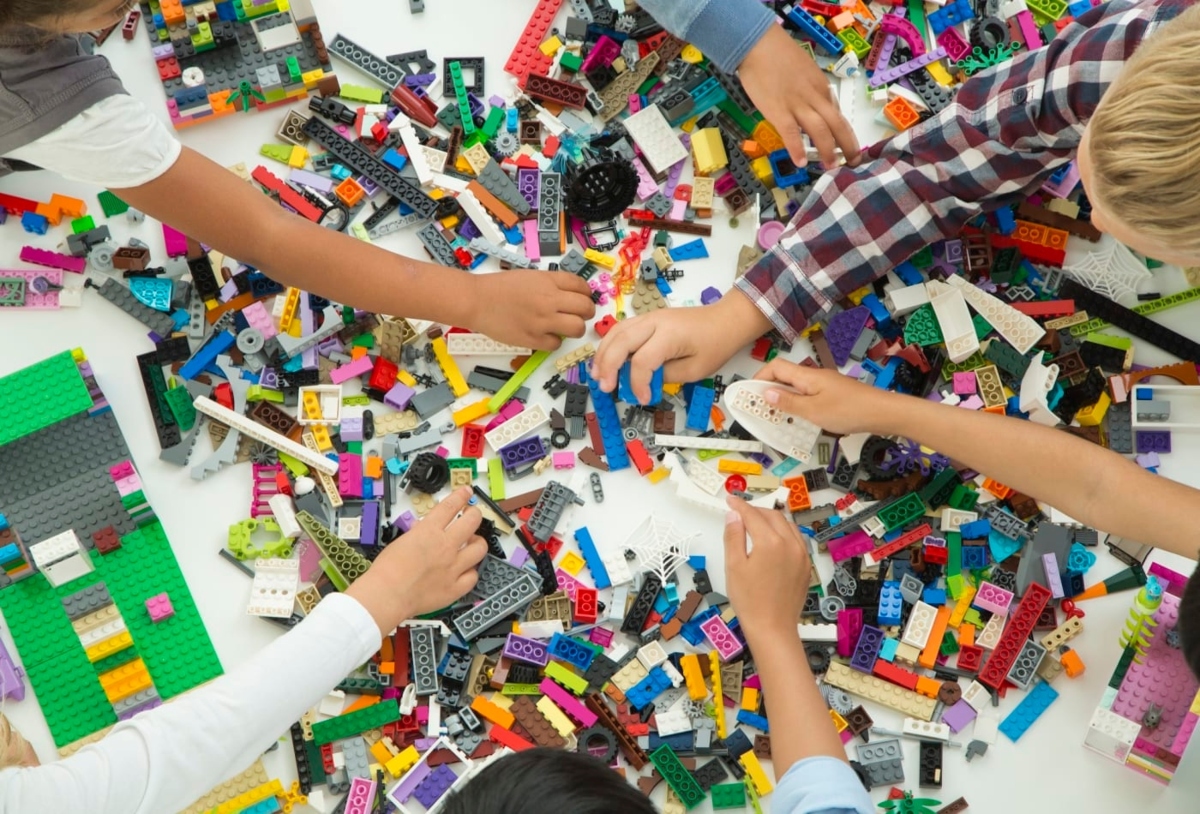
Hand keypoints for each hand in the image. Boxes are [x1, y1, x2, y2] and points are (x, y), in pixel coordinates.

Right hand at [346, 487, 486, 633]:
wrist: (387, 595)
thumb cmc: (386, 571)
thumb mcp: (401, 541)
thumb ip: (418, 534)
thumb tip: (425, 530)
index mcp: (429, 532)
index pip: (451, 506)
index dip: (461, 496)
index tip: (466, 492)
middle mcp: (445, 546)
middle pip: (472, 521)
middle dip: (475, 515)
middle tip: (472, 516)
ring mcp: (453, 566)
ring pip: (480, 548)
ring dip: (478, 543)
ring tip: (473, 544)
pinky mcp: (455, 587)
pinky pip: (473, 576)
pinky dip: (471, 572)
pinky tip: (467, 571)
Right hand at [469, 271, 594, 349]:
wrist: (477, 301)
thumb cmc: (499, 287)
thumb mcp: (530, 276)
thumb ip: (551, 284)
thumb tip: (571, 294)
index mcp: (548, 281)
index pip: (582, 287)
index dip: (586, 294)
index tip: (583, 298)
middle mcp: (549, 300)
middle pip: (585, 308)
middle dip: (586, 312)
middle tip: (580, 315)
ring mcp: (542, 321)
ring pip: (577, 328)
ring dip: (575, 328)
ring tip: (566, 327)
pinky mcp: (533, 339)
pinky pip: (557, 344)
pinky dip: (554, 341)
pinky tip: (546, 335)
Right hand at [592, 292, 771, 401]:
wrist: (726, 319)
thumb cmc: (715, 344)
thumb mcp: (696, 369)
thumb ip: (667, 376)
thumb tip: (644, 381)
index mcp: (670, 335)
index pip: (643, 360)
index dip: (638, 383)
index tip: (642, 399)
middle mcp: (655, 322)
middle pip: (621, 341)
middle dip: (608, 365)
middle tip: (603, 386)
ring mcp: (649, 317)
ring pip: (616, 332)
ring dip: (603, 353)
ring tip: (597, 375)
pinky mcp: (648, 318)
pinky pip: (622, 329)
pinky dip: (610, 344)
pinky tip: (606, 360)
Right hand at [724, 496, 810, 637]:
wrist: (772, 628)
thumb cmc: (749, 600)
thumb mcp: (733, 566)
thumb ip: (733, 536)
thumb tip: (734, 515)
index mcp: (770, 541)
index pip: (752, 515)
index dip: (739, 505)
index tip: (730, 500)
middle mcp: (790, 543)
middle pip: (773, 516)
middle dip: (756, 510)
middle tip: (740, 512)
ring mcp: (801, 555)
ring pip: (788, 525)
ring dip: (771, 519)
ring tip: (756, 522)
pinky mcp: (806, 566)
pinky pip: (796, 539)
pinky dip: (784, 532)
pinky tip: (774, 539)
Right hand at [738, 25, 860, 167]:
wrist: (758, 44)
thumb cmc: (778, 54)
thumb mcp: (805, 69)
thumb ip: (811, 88)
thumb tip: (815, 105)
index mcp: (821, 86)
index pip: (837, 113)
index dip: (845, 132)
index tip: (847, 145)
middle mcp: (814, 97)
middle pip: (837, 124)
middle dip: (848, 145)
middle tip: (854, 162)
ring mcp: (797, 105)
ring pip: (820, 130)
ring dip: (828, 150)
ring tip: (831, 167)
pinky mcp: (779, 111)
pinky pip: (791, 133)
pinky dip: (796, 148)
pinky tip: (800, 163)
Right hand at [753, 359, 898, 434]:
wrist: (882, 412)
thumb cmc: (849, 410)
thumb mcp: (813, 411)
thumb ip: (788, 402)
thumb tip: (765, 392)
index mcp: (807, 376)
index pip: (776, 367)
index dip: (759, 377)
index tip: (749, 394)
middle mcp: (814, 377)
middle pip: (784, 377)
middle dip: (768, 391)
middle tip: (757, 409)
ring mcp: (824, 385)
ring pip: (796, 388)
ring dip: (782, 400)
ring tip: (774, 417)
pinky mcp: (832, 395)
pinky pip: (808, 396)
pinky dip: (797, 405)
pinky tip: (798, 420)